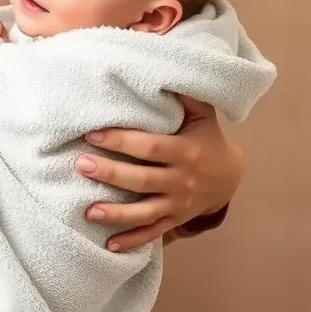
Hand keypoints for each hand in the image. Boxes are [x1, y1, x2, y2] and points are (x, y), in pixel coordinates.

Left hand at [74, 97, 243, 251]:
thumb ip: (186, 95)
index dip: (122, 141)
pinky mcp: (174, 220)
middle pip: (142, 180)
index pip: (150, 147)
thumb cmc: (206, 139)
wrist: (229, 177)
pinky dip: (132, 240)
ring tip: (89, 211)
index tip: (93, 134)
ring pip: (145, 212)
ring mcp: (178, 204)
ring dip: (117, 213)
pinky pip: (152, 233)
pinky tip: (109, 244)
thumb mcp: (202, 115)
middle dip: (111, 173)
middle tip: (81, 165)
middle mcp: (182, 180)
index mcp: (185, 151)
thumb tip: (167, 67)